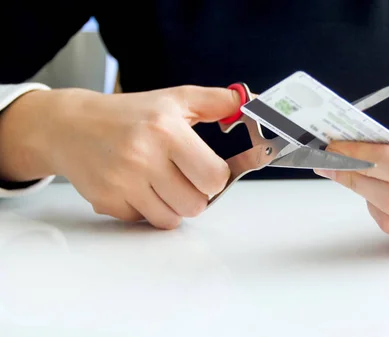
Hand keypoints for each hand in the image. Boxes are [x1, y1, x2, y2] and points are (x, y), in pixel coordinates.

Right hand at [0, 86, 240, 228]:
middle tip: (183, 177)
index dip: (216, 177)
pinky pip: (143, 221)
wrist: (70, 125)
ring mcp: (123, 182)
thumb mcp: (173, 99)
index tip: (207, 169)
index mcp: (166, 131)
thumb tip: (247, 102)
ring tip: (161, 183)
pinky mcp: (107, 201)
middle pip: (196, 204)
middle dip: (196, 194)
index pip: (213, 177)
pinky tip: (136, 187)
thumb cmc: (126, 114)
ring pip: (171, 219)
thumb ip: (215, 101)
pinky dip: (145, 210)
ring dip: (172, 206)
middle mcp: (143, 157)